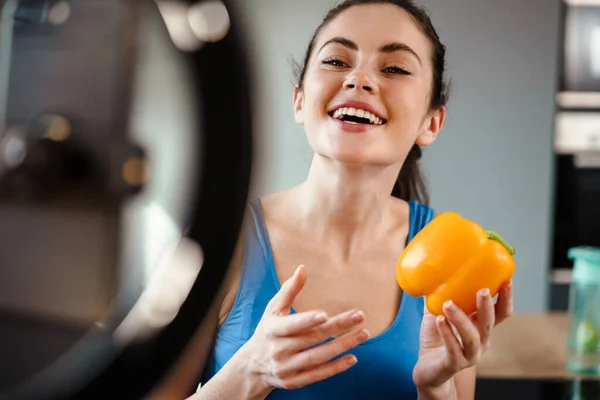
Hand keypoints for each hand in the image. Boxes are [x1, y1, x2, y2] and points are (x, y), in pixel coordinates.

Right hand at [240, 265, 368, 395]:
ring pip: (318, 357)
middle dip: (337, 327)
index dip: (307, 320)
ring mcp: (287, 368)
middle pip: (312, 339)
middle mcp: (279, 350)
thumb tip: (302, 268)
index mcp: (273, 330)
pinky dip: (336, 367)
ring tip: (363, 334)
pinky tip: (353, 358)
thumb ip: (289, 290)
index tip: (325, 314)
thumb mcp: (273, 309)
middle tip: (359, 316)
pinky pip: (318, 375)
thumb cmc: (268, 331)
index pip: (292, 325)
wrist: (253, 366)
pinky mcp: (295, 381)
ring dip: (342, 346)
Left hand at [413, 281, 513, 389]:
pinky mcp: (453, 364)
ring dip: (461, 319)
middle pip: (490, 323)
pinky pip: (453, 349)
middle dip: (488, 306)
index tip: (507, 280)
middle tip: (482, 290)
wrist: (428, 370)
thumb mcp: (437, 312)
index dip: (506, 298)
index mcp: (479, 326)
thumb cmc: (436, 338)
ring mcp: (469, 354)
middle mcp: (480, 341)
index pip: (500, 312)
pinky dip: (447, 334)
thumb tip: (430, 270)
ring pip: (471, 337)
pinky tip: (439, 320)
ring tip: (448, 304)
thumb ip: (437, 295)